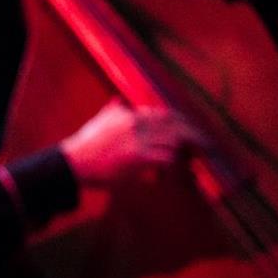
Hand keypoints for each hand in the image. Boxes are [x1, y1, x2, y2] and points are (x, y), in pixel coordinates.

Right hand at [60, 99, 201, 188]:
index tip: (193, 134)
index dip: (184, 124)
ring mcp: (138, 139)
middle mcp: (137, 122)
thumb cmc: (85, 145)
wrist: (70, 163)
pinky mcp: (137, 157)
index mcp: (131, 114)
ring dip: (183, 156)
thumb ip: (112, 110)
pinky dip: (172, 168)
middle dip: (194, 137)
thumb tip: (118, 101)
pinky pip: (167, 159)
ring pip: (174, 143)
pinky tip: (167, 176)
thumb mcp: (99, 121)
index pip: (166, 115)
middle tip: (207, 149)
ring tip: (188, 166)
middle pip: (176, 126)